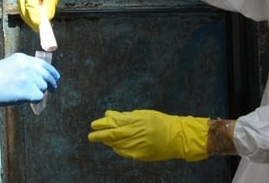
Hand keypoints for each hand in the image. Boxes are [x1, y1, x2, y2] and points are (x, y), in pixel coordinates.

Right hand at [0, 52, 59, 106]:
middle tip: (53, 90)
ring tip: (23, 93)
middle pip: (48, 77)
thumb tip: (40, 76)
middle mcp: (28, 66)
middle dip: (52, 84)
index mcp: (24, 58)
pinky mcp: (28, 91)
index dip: (53, 73)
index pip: (45, 65)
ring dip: (37, 92)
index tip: (56, 79)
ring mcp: (29, 78)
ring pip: (43, 88)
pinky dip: (33, 99)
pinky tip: (22, 98)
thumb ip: (25, 66)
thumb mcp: (10, 64)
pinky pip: (39, 97)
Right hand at [17, 0, 89, 30]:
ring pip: (22, 6)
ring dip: (30, 17)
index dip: (33, 13)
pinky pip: (26, 5)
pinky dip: (32, 13)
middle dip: (31, 18)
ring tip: (41, 27)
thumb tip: (46, 19)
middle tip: (40, 29)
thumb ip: (50, 4)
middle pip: (23, 4)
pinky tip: (39, 20)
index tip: (40, 24)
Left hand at [88, 109, 208, 161]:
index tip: (93, 125)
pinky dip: (118, 149)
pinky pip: (125, 152)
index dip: (101, 124)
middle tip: (91, 136)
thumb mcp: (143, 114)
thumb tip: (109, 114)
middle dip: (99, 135)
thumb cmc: (159, 122)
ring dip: (108, 142)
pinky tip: (115, 146)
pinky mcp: (141, 155)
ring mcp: (137, 145)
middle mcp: (134, 133)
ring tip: (103, 140)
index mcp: (135, 121)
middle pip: (112, 135)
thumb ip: (125, 116)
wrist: (177, 137)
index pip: (113, 123)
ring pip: (116, 145)